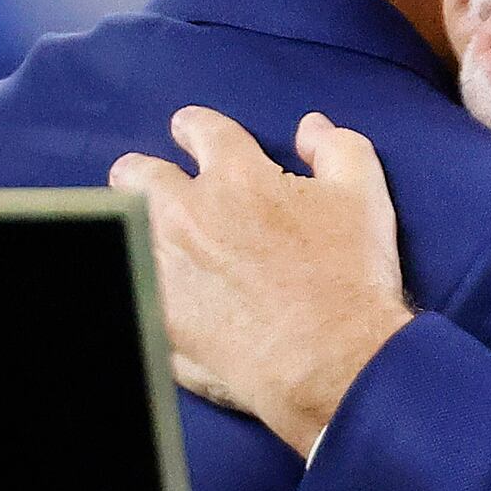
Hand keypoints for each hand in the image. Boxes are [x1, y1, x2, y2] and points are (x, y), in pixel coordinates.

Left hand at [108, 108, 413, 455]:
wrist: (332, 362)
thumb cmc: (351, 278)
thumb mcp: (363, 196)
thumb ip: (335, 147)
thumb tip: (310, 128)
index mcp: (236, 175)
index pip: (199, 130)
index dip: (193, 127)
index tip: (188, 132)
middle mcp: (187, 213)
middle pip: (137, 175)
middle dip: (143, 173)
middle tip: (154, 183)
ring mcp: (164, 267)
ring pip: (126, 229)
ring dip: (139, 226)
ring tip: (155, 237)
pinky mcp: (157, 316)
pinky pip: (131, 282)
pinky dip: (140, 278)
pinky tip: (153, 285)